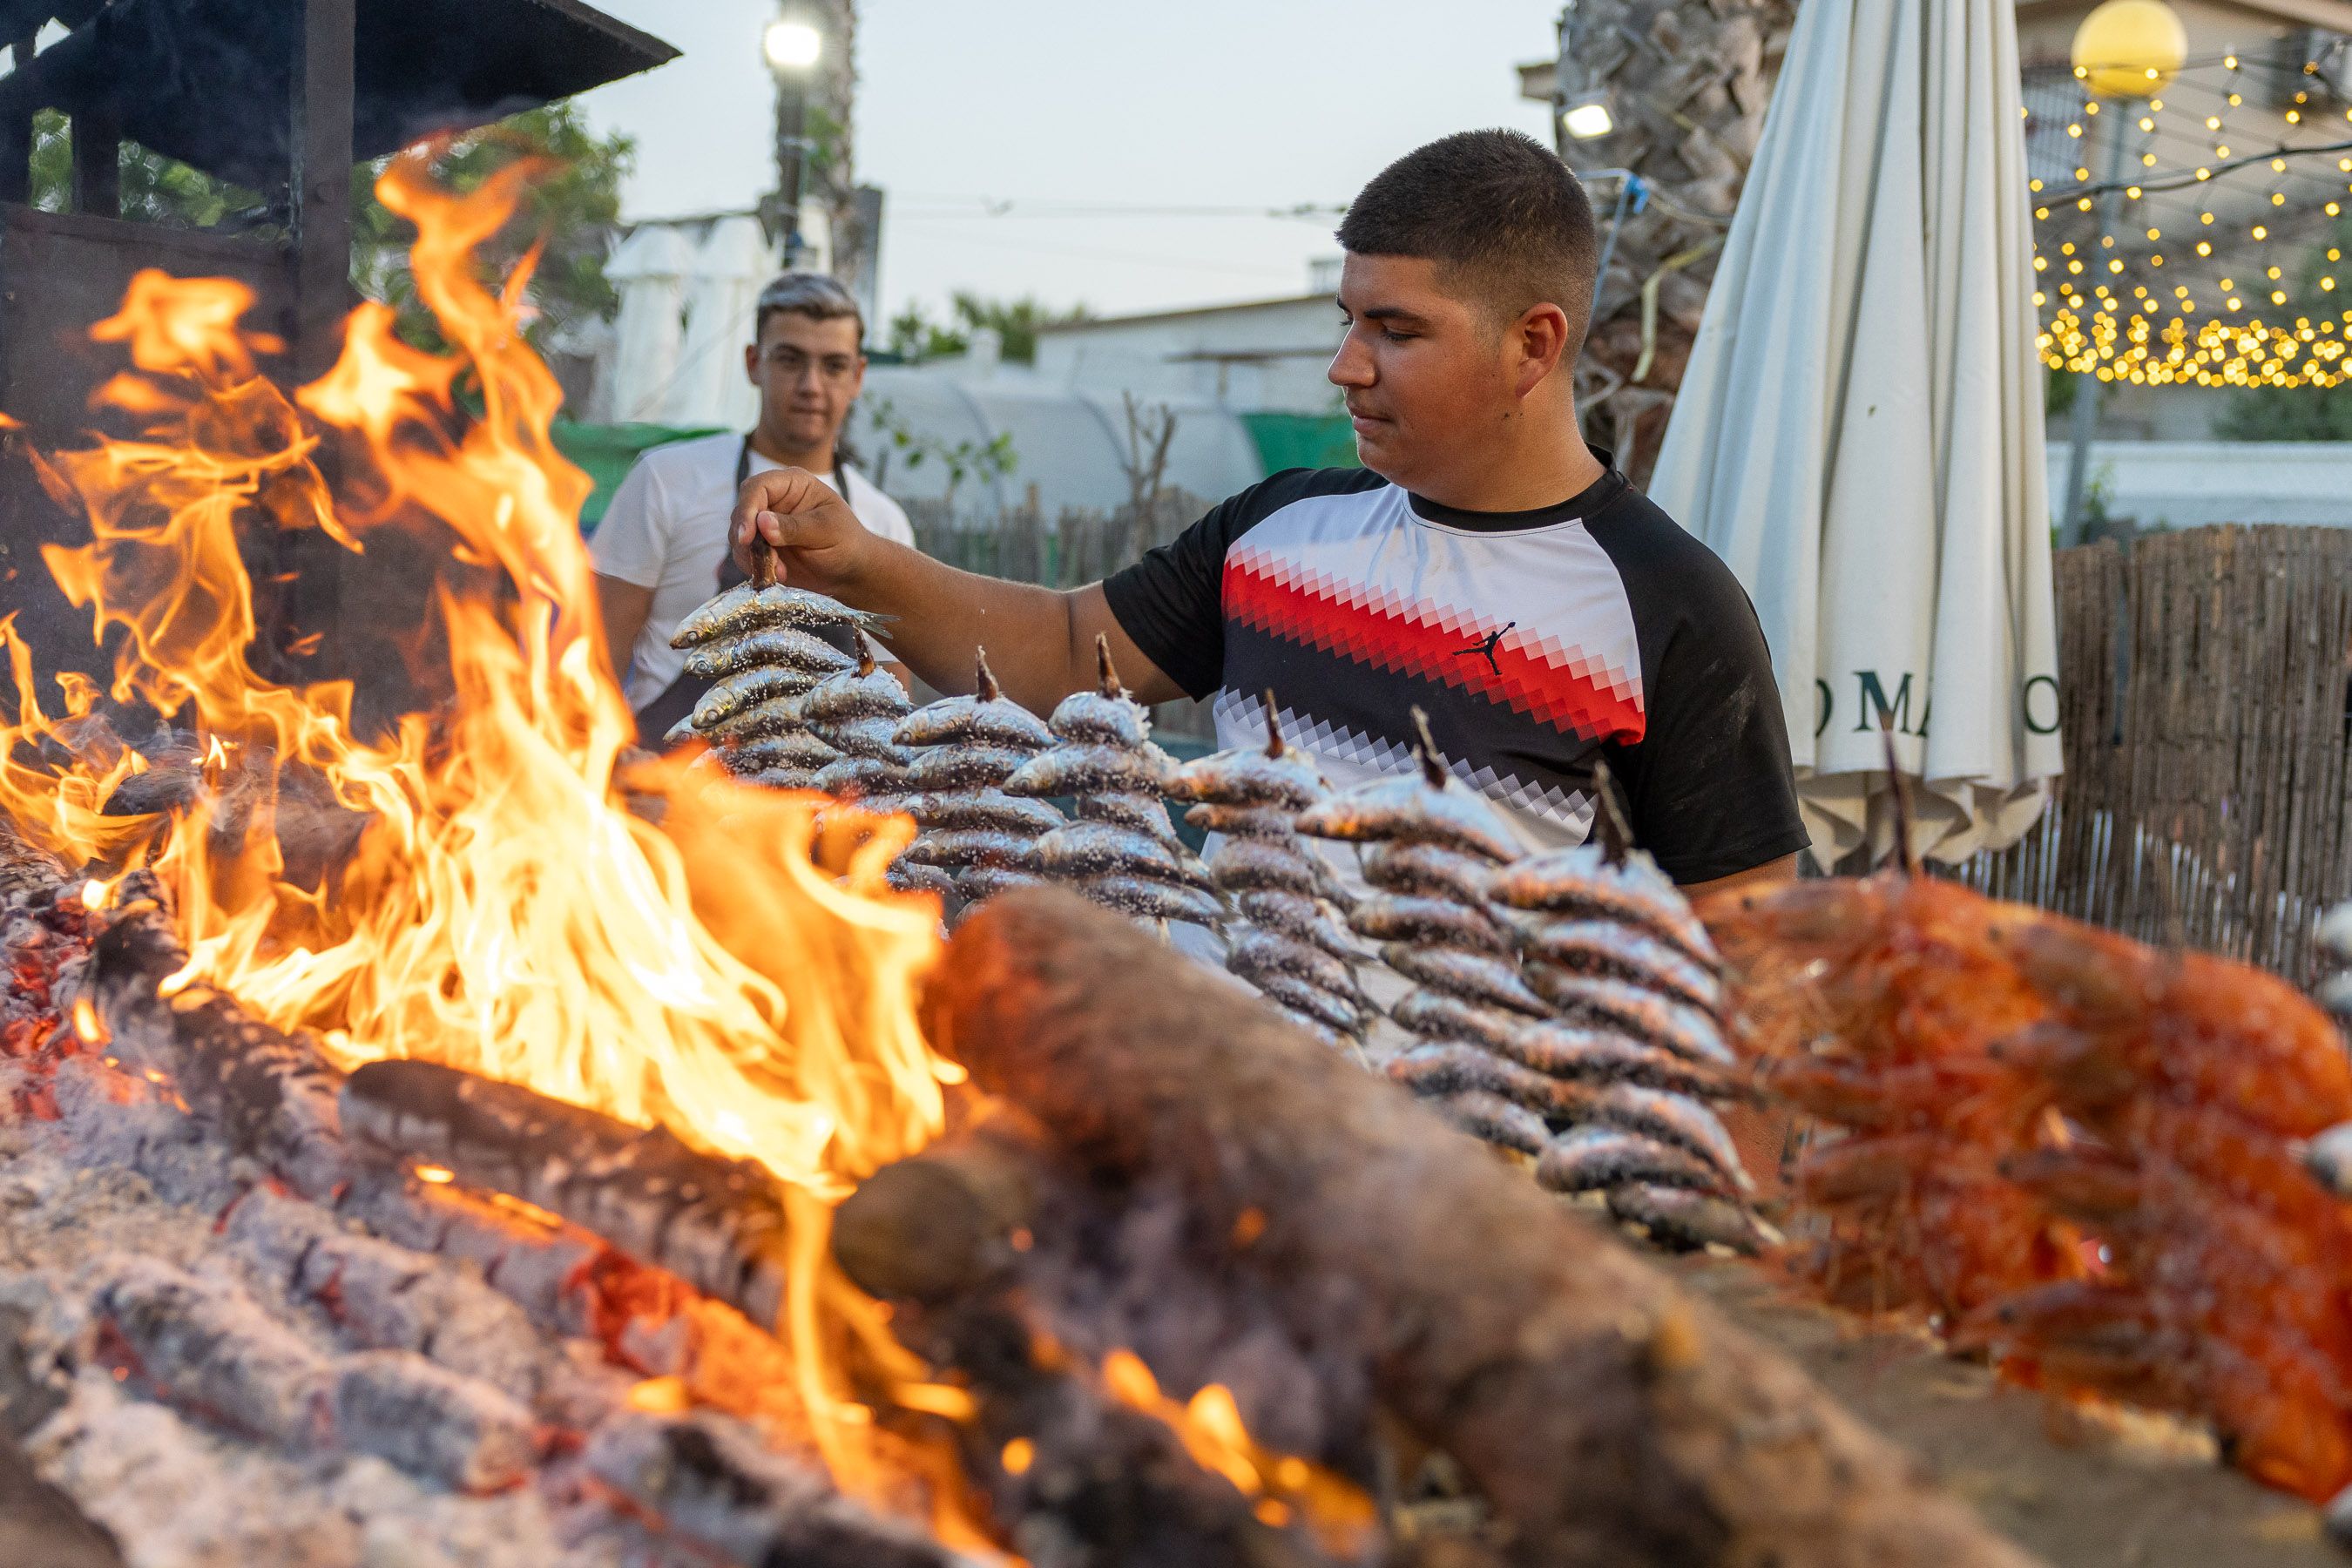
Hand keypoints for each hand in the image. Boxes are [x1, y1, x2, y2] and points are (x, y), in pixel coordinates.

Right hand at [728, 467, 874, 596]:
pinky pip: (745, 556)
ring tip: (780, 571)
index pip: (758, 487)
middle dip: (745, 536)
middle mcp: (774, 500)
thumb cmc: (847, 542)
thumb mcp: (827, 531)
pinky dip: (755, 567)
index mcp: (792, 484)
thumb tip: (762, 522)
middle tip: (760, 558)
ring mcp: (765, 525)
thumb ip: (795, 527)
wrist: (850, 571)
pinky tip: (779, 575)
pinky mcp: (762, 547)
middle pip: (742, 510)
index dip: (747, 508)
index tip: (747, 536)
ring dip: (752, 556)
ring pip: (739, 535)